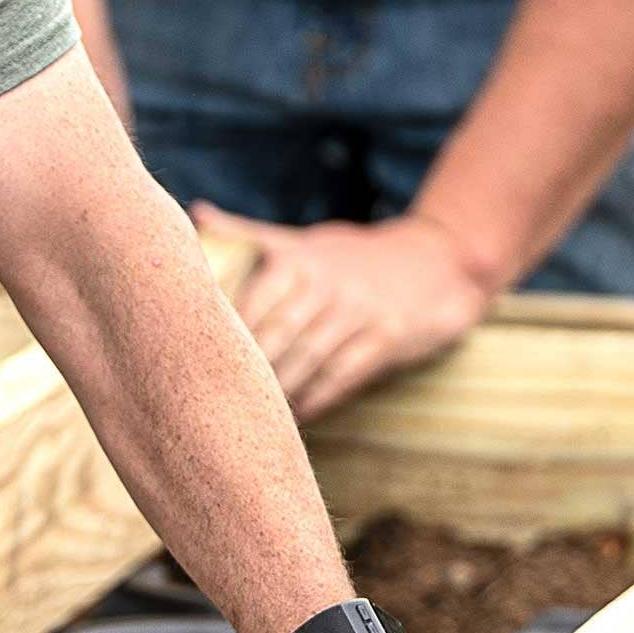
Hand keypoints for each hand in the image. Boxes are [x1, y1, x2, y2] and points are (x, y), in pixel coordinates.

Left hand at [197, 207, 501, 422]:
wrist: (438, 262)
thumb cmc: (352, 258)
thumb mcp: (305, 240)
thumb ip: (250, 235)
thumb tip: (196, 213)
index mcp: (299, 258)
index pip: (251, 299)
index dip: (224, 335)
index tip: (194, 365)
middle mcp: (328, 282)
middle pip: (276, 333)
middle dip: (246, 369)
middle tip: (216, 401)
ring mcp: (360, 310)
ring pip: (308, 358)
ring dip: (278, 391)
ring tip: (252, 418)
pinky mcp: (389, 337)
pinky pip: (344, 376)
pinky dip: (317, 400)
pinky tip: (297, 419)